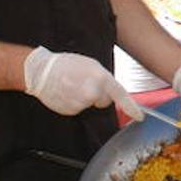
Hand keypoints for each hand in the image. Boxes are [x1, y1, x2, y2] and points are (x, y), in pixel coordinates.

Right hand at [24, 46, 141, 120]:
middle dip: (98, 95)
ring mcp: (81, 104)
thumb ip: (104, 79)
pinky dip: (74, 103)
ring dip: (84, 98)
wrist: (41, 71)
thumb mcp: (91, 65)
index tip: (140, 116)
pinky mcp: (70, 111)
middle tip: (84, 83)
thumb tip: (111, 92)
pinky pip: (78, 109)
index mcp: (101, 78)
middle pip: (104, 101)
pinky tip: (66, 93)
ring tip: (72, 86)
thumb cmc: (66, 64)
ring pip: (90, 105)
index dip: (132, 107)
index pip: (121, 95)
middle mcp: (93, 92)